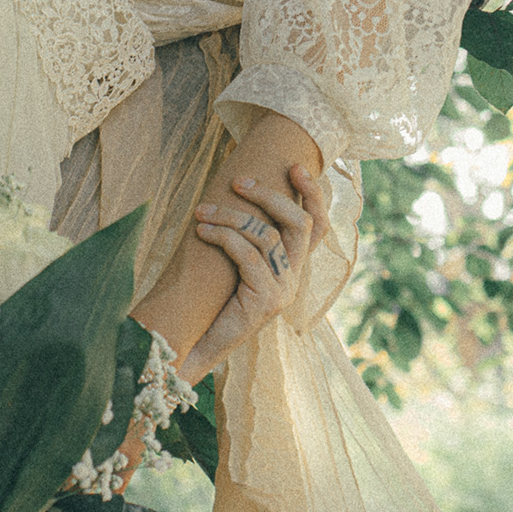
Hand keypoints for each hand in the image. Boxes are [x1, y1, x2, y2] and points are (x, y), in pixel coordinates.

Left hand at [182, 164, 330, 378]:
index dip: (313, 194)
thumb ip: (246, 237)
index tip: (296, 166)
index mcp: (293, 268)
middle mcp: (294, 279)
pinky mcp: (265, 302)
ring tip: (202, 211)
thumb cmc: (211, 299)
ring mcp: (283, 292)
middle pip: (299, 223)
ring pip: (266, 235)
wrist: (195, 345)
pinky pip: (247, 256)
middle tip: (237, 181)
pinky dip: (223, 237)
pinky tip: (201, 231)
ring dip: (231, 216)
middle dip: (269, 195)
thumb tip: (235, 190)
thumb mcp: (235, 263)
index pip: (318, 227)